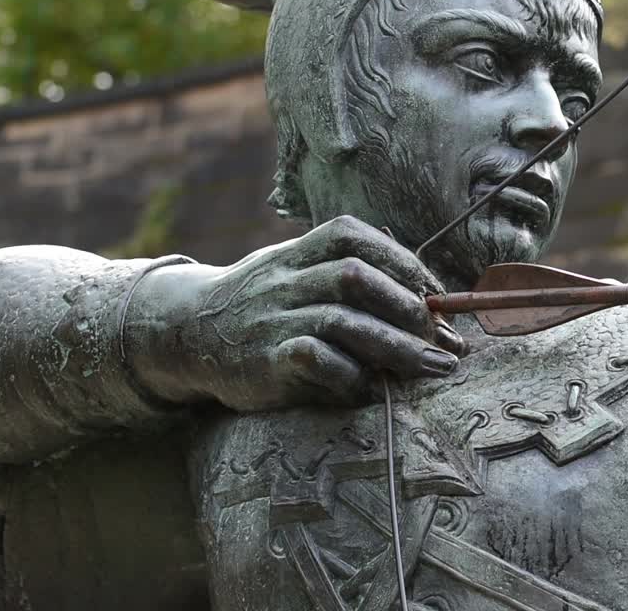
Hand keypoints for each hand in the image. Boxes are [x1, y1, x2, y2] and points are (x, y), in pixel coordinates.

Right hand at [125, 215, 463, 410]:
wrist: (185, 332)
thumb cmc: (266, 304)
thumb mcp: (299, 272)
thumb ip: (355, 277)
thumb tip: (431, 305)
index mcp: (298, 250)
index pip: (354, 237)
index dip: (402, 262)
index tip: (436, 293)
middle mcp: (285, 279)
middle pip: (355, 277)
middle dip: (408, 307)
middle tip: (442, 338)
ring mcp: (273, 318)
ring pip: (343, 321)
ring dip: (398, 347)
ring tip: (434, 367)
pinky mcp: (265, 361)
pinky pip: (316, 361)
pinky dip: (352, 376)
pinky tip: (373, 390)